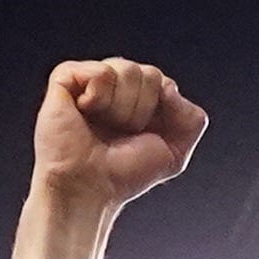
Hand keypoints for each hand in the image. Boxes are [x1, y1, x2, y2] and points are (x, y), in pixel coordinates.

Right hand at [31, 57, 208, 209]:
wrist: (88, 188)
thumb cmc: (121, 175)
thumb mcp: (175, 153)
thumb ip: (193, 119)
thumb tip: (169, 88)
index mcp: (137, 99)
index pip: (163, 82)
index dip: (161, 111)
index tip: (141, 136)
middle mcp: (115, 87)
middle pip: (150, 74)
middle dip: (142, 110)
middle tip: (119, 133)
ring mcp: (90, 81)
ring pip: (127, 70)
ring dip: (120, 108)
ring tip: (101, 126)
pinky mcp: (66, 78)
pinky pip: (101, 72)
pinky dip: (98, 97)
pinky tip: (85, 113)